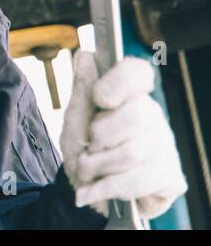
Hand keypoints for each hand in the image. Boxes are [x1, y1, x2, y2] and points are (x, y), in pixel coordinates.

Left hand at [60, 50, 186, 219]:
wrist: (88, 190)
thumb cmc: (83, 149)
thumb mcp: (74, 120)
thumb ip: (81, 90)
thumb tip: (86, 55)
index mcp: (130, 96)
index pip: (138, 73)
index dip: (121, 82)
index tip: (100, 98)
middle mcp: (154, 117)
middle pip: (137, 116)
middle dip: (100, 137)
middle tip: (88, 147)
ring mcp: (166, 148)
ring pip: (133, 152)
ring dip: (97, 166)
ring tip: (88, 170)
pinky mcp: (171, 178)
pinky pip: (139, 180)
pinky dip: (107, 187)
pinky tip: (97, 188)